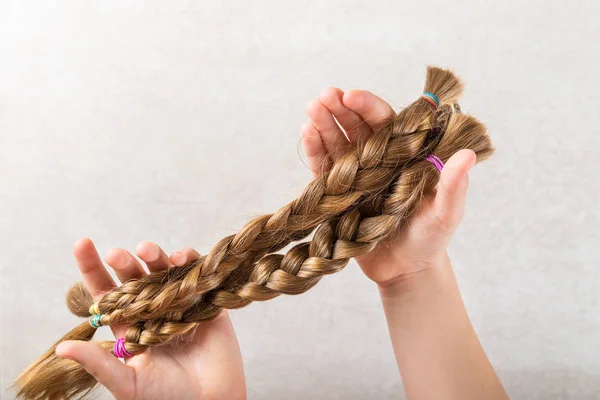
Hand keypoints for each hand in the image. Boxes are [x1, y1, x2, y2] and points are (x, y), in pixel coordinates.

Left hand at [55, 238, 246, 399]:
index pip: (107, 292)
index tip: (82, 243)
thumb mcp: (127, 383)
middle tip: (115, 254)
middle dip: (124, 262)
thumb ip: (99, 364)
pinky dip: (190, 262)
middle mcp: (153, 310)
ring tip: (146, 250)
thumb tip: (62, 348)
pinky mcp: (206, 302)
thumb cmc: (167, 398)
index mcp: (129, 326)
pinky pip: (197, 275)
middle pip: (135, 276)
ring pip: (164, 271)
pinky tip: (180, 258)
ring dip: (155, 256)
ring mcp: (180, 304)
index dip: (93, 268)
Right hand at [302, 89, 474, 284]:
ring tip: (312, 109)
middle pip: (357, 128)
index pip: (385, 123)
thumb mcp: (446, 213)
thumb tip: (468, 155)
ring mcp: (356, 175)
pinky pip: (324, 168)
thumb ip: (454, 186)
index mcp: (404, 155)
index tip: (352, 97)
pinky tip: (307, 133)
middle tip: (325, 96)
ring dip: (324, 124)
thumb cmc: (430, 238)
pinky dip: (315, 150)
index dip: (368, 107)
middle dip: (340, 110)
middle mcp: (378, 160)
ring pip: (337, 143)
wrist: (405, 270)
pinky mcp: (338, 193)